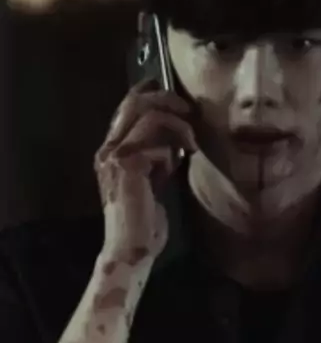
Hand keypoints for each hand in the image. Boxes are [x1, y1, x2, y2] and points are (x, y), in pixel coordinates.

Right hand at [94, 79, 196, 263]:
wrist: (131, 249)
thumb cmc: (144, 220)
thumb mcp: (152, 179)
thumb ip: (156, 156)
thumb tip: (174, 139)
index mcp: (111, 150)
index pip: (127, 106)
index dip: (151, 93)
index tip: (178, 99)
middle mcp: (107, 148)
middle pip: (135, 102)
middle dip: (166, 99)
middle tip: (189, 111)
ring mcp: (115, 156)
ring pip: (148, 116)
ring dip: (177, 125)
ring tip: (190, 143)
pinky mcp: (128, 166)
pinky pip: (156, 144)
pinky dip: (172, 153)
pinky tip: (177, 169)